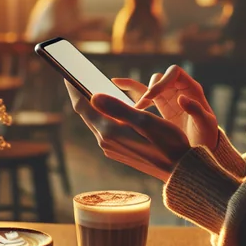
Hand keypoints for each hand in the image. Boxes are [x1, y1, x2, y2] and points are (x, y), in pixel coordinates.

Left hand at [65, 81, 191, 181]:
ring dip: (92, 105)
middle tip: (76, 76)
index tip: (66, 74)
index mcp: (109, 132)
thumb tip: (93, 96)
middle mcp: (105, 142)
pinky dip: (103, 115)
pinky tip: (109, 108)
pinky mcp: (119, 151)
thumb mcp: (145, 121)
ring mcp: (111, 148)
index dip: (73, 88)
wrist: (179, 171)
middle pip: (86, 114)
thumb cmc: (168, 143)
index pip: (82, 106)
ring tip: (90, 88)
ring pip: (96, 121)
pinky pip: (104, 129)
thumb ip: (118, 108)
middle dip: (81, 95)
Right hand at [112, 65, 219, 149]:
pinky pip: (142, 94)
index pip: (174, 73)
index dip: (162, 81)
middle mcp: (178, 89)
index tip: (151, 96)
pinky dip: (129, 89)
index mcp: (191, 88)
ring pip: (149, 86)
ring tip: (132, 109)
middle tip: (141, 107)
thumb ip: (196, 110)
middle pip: (159, 78)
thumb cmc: (207, 136)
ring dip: (140, 95)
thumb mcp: (206, 124)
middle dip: (149, 90)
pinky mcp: (158, 107)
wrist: (201, 150)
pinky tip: (114, 84)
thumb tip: (181, 98)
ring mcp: (167, 98)